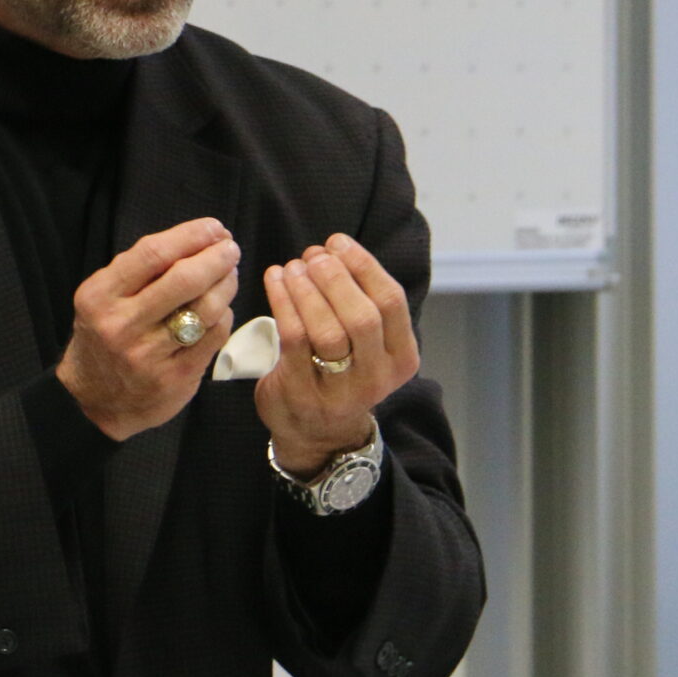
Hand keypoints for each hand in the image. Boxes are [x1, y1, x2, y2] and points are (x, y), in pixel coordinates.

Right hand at [57, 218, 239, 440]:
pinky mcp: (175, 378)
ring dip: (226, 285)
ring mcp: (149, 355)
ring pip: (205, 309)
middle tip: (231, 248)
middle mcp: (121, 325)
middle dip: (216, 257)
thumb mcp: (103, 298)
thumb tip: (197, 239)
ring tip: (230, 275)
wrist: (94, 400)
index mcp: (100, 296)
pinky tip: (221, 309)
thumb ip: (140, 270)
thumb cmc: (104, 336)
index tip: (213, 228)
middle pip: (184, 280)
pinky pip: (213, 337)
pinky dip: (224, 316)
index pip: (153, 254)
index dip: (191, 235)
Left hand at [255, 234, 418, 478]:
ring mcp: (339, 391)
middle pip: (363, 317)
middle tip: (313, 255)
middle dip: (335, 277)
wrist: (317, 433)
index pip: (391, 302)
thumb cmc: (341, 373)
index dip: (364, 266)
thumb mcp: (369, 347)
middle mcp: (377, 377)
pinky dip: (283, 302)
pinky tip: (275, 280)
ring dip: (307, 289)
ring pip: (327, 330)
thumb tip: (335, 250)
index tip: (338, 243)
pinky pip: (293, 339)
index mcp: (402, 358)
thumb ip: (363, 304)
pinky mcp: (301, 394)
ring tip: (292, 267)